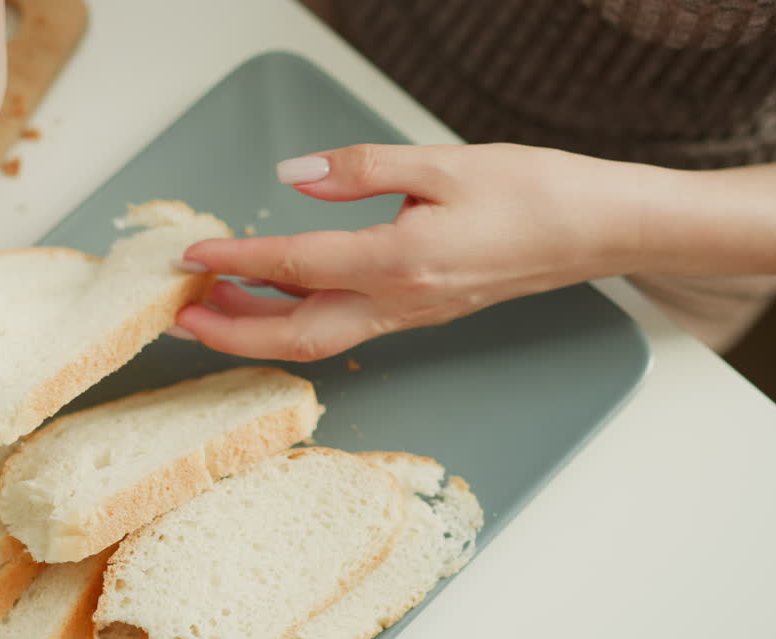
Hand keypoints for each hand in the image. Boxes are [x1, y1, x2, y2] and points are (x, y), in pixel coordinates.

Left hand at [172, 143, 660, 360]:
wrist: (593, 231)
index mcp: (399, 261)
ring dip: (258, 330)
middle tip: (181, 315)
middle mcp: (399, 303)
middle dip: (231, 332)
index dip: (236, 261)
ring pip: (316, 339)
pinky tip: (275, 298)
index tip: (191, 256)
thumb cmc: (531, 193)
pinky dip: (295, 320)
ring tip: (212, 308)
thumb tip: (296, 175)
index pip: (296, 265)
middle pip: (295, 335)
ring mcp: (407, 315)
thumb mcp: (442, 163)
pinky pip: (341, 329)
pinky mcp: (416, 312)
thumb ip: (361, 169)